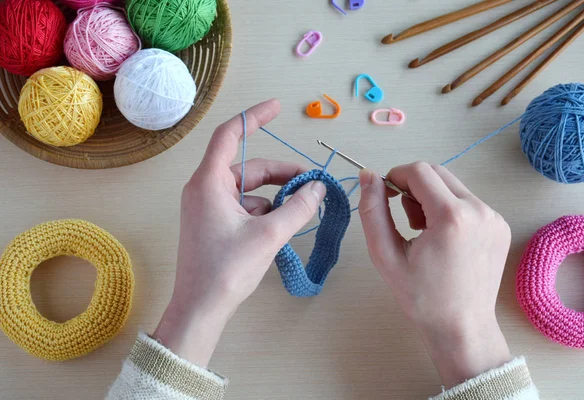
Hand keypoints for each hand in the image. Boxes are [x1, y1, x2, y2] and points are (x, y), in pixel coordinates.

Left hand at [154, 99, 325, 365]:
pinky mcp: (213, 224)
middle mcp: (205, 189)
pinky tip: (283, 224)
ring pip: (248, 189)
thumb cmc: (227, 269)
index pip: (230, 135)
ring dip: (275, 194)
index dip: (254, 117)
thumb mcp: (268, 235)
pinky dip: (265, 210)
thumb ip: (297, 208)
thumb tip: (318, 189)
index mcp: (209, 182)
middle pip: (247, 167)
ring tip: (302, 206)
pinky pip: (243, 206)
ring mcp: (208, 208)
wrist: (199, 309)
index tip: (278, 107)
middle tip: (311, 182)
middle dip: (280, 172)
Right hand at [358, 162, 511, 386]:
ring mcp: (494, 217)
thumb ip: (372, 211)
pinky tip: (443, 240)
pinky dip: (449, 210)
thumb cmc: (421, 297)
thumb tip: (368, 175)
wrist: (462, 327)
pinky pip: (468, 202)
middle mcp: (479, 210)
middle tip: (404, 220)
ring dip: (431, 198)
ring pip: (453, 186)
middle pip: (437, 173)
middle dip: (413, 187)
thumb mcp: (385, 255)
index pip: (419, 171)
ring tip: (423, 233)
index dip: (395, 177)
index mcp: (452, 217)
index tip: (385, 196)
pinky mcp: (500, 225)